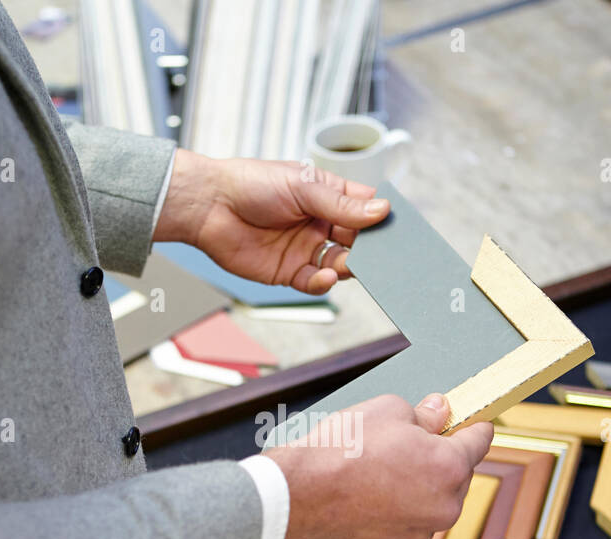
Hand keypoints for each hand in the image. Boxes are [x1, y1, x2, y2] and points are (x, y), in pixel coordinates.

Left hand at [153, 149, 389, 294]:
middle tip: (384, 255)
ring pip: (341, 265)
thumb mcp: (303, 187)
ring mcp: (306, 249)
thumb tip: (382, 210)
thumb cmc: (252, 184)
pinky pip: (315, 282)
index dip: (383, 218)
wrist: (210, 206)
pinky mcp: (289, 272)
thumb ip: (342, 204)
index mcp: (328, 196)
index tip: (400, 228)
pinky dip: (323, 283)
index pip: (365, 208)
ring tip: (353, 265)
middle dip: (372, 249)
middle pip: (359, 241)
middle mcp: (321, 224)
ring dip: (350, 267)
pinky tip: (325, 276)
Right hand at [263, 394, 495, 538]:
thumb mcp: (387, 410)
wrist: (298, 495)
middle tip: (409, 442)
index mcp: (449, 468)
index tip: (471, 421)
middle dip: (440, 459)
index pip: (480, 441)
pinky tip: (366, 493)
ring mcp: (417, 533)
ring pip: (430, 503)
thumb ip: (424, 415)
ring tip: (380, 469)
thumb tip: (440, 413)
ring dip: (416, 487)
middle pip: (456, 476)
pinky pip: (403, 523)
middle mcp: (443, 507)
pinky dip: (393, 509)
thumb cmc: (342, 448)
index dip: (474, 425)